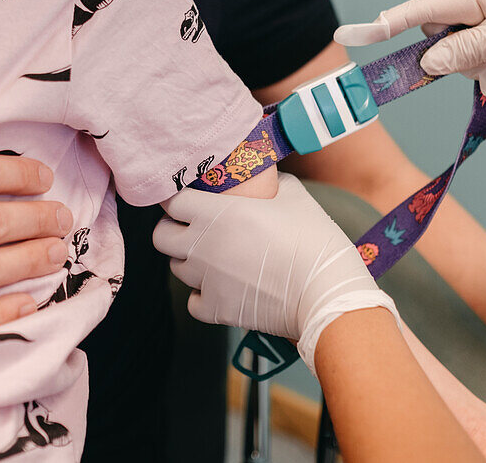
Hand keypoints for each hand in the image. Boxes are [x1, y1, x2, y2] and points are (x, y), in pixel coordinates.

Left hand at [156, 172, 396, 373]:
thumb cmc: (312, 239)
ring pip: (176, 267)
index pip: (171, 200)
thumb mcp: (293, 195)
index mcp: (214, 213)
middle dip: (172, 228)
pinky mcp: (216, 309)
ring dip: (189, 259)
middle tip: (192, 226)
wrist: (324, 291)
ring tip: (212, 255)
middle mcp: (201, 246)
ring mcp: (205, 280)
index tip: (186, 196)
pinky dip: (201, 294)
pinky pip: (192, 301)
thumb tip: (264, 176)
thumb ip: (270, 182)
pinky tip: (219, 286)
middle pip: (161, 236)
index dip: (176, 196)